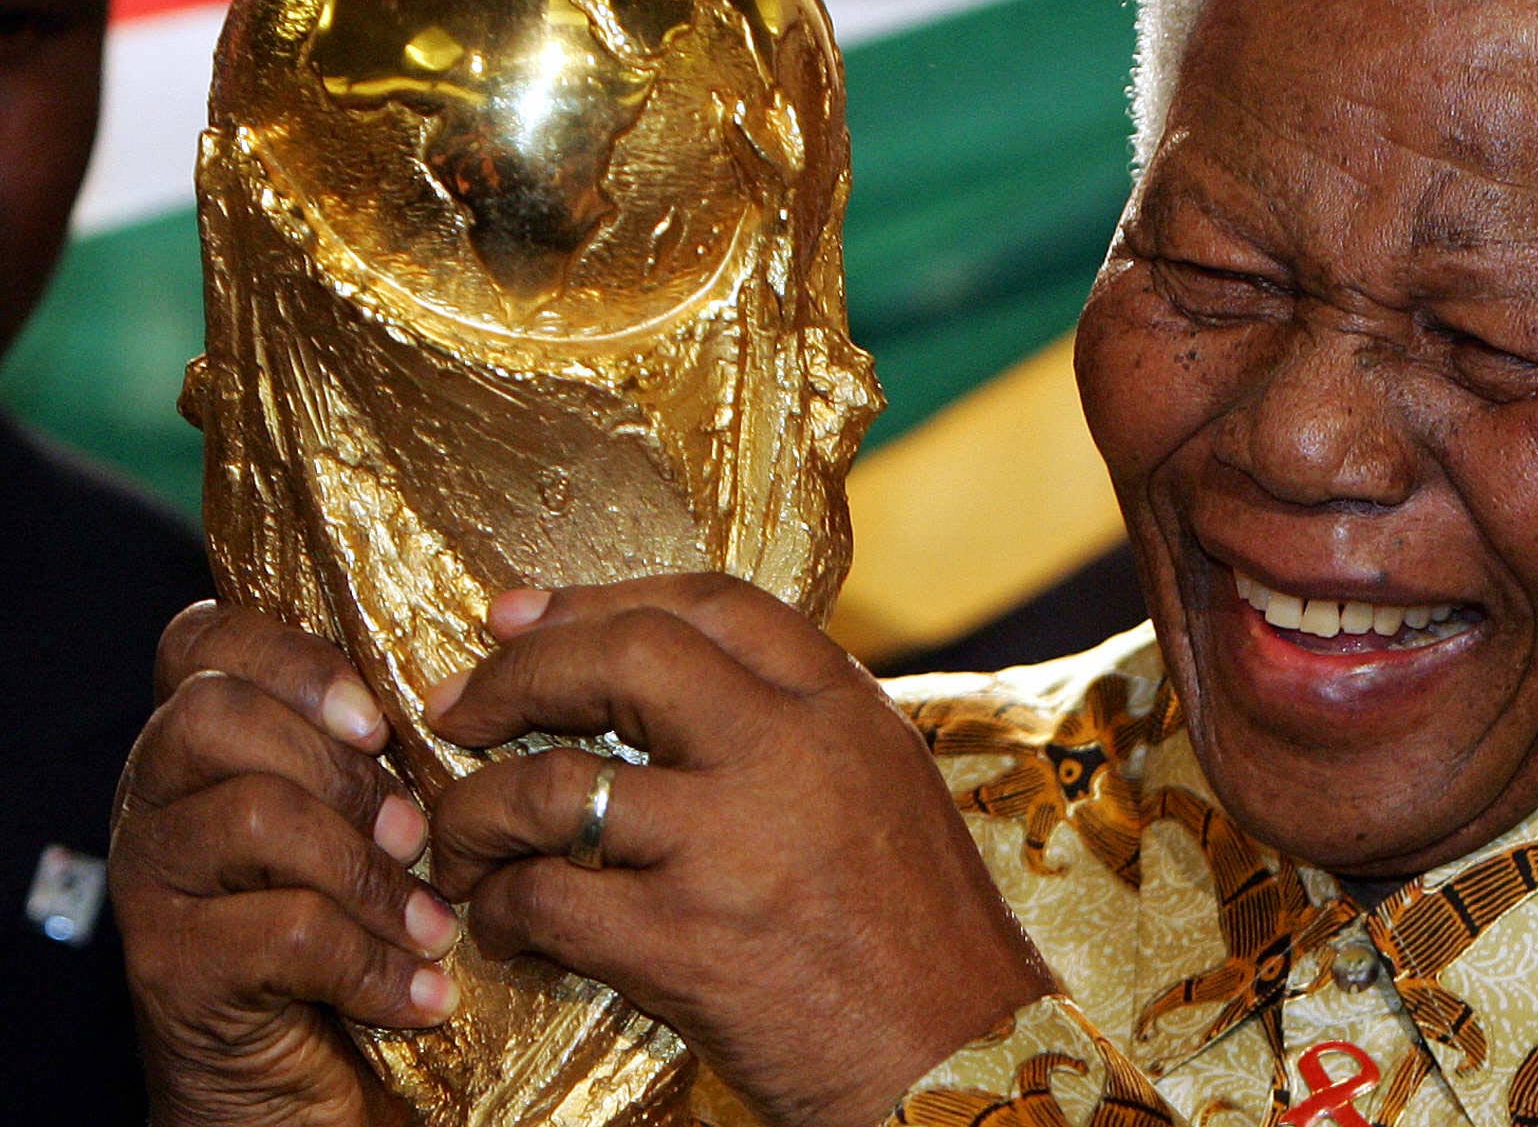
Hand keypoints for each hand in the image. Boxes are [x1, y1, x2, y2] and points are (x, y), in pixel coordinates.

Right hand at [110, 602, 459, 1126]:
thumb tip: (481, 690)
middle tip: (413, 832)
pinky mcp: (170, 971)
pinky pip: (283, 933)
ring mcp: (152, 881)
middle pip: (215, 715)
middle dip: (338, 767)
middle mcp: (155, 794)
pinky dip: (373, 964)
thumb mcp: (374, 817)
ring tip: (430, 920)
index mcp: (205, 737)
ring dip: (366, 870)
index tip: (377, 720)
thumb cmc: (357, 923)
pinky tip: (422, 990)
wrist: (303, 1086)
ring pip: (252, 817)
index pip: (203, 639)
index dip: (292, 658)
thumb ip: (387, 749)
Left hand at [425, 574, 1056, 1126]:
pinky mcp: (686, 945)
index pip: (708, 602)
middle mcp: (789, 753)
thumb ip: (795, 722)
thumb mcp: (884, 782)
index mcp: (841, 706)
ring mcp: (733, 846)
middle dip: (519, 673)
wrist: (956, 1058)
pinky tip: (500, 921)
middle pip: (625, 656)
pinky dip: (499, 906)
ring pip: (554, 783)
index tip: (519, 618)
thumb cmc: (923, 932)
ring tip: (462, 834)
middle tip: (460, 706)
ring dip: (478, 808)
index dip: (595, 598)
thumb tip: (671, 682)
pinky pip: (546, 901)